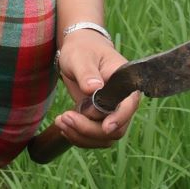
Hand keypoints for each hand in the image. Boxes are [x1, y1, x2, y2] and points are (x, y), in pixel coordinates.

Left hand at [52, 29, 136, 149]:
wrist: (80, 52)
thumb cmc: (83, 50)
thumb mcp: (81, 57)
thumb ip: (87, 73)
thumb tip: (94, 89)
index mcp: (125, 84)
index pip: (129, 106)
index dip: (119, 118)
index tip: (105, 127)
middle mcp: (123, 102)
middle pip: (116, 129)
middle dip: (90, 129)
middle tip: (65, 117)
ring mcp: (112, 113)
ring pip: (104, 138)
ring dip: (81, 135)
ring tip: (60, 121)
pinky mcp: (100, 120)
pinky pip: (93, 137)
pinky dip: (78, 136)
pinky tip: (63, 126)